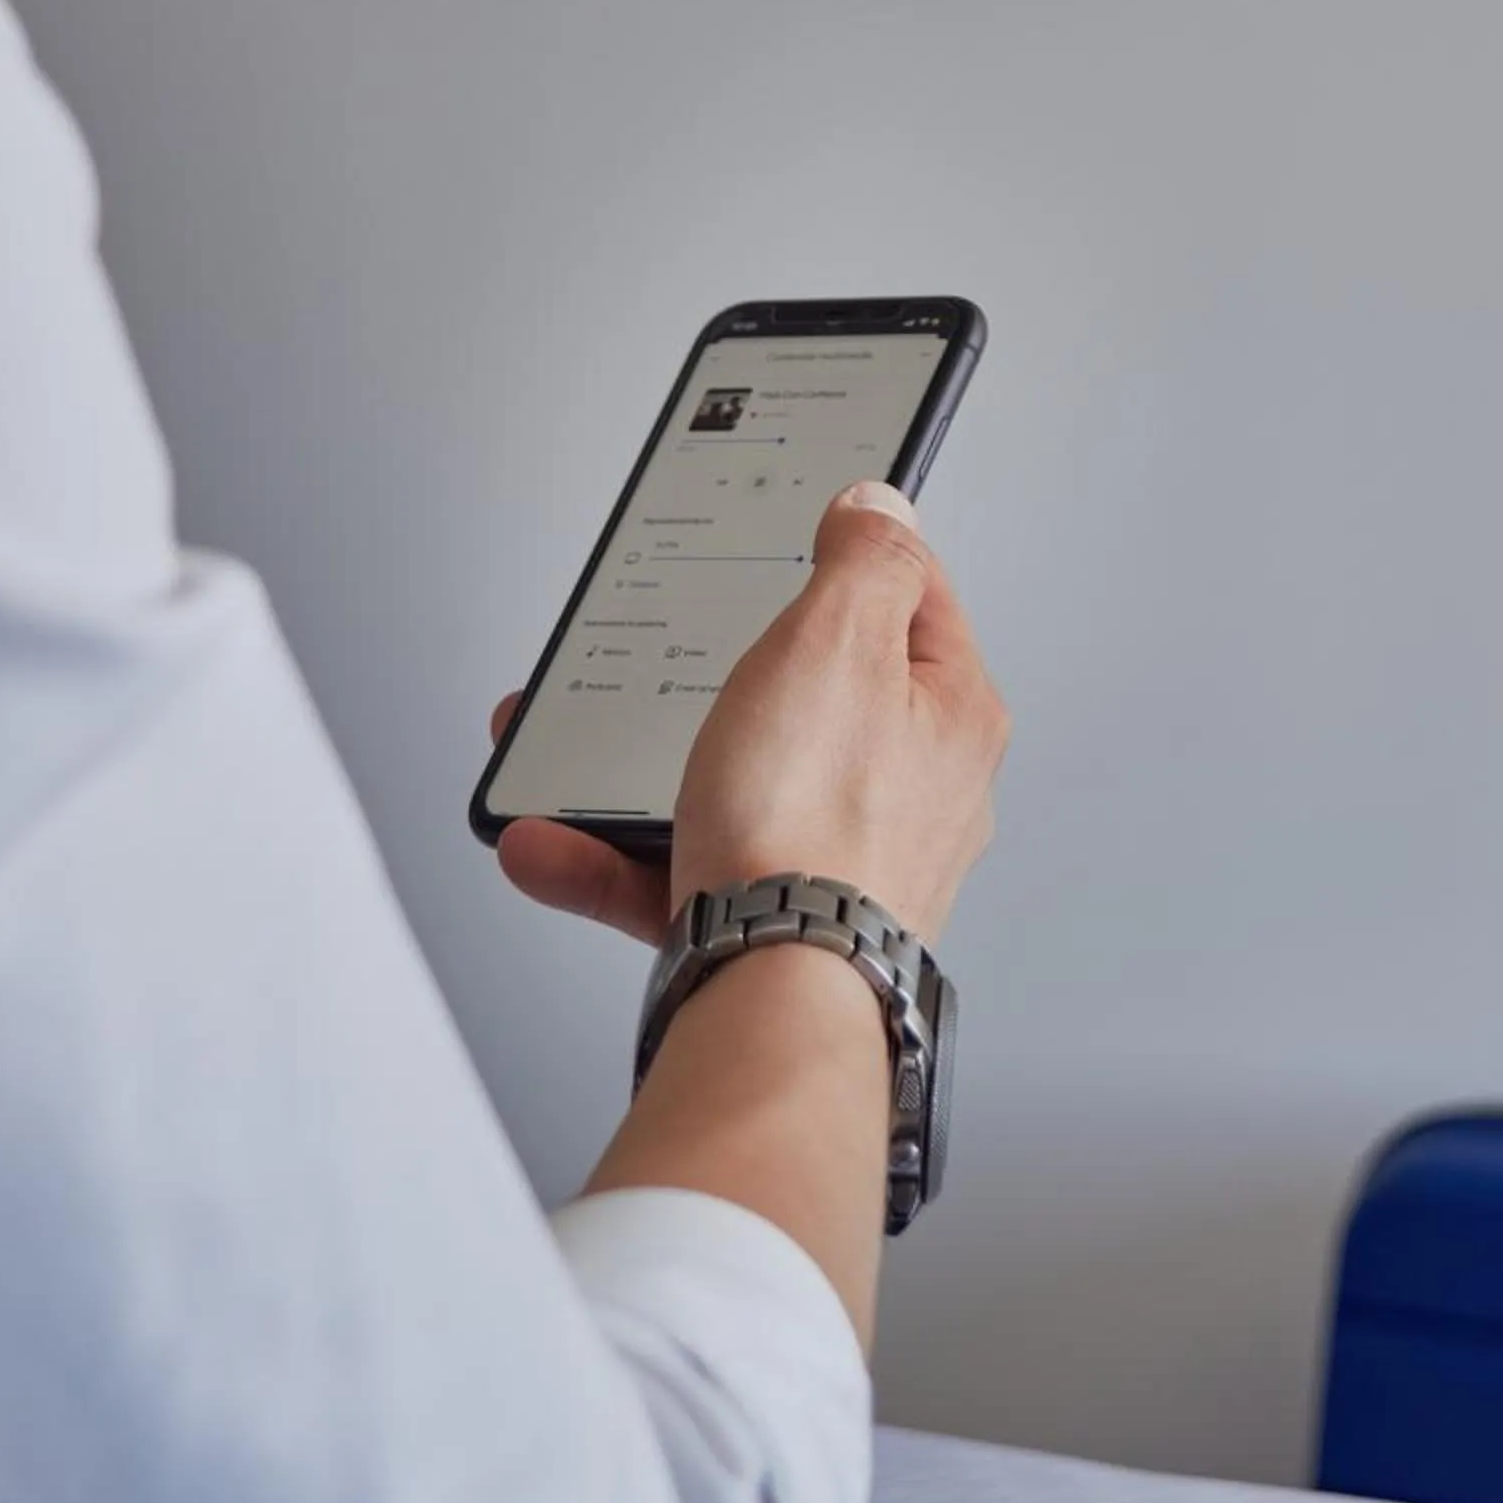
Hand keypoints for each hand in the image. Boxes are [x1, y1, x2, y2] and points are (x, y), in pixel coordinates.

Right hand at [489, 481, 1006, 946]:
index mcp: (950, 714)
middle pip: (810, 698)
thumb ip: (864, 562)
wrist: (772, 991)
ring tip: (564, 762)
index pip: (914, 601)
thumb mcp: (838, 642)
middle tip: (658, 659)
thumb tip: (883, 510)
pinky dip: (612, 857)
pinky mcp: (779, 922)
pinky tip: (552, 844)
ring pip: (730, 788)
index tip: (795, 539)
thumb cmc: (815, 825)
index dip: (851, 559)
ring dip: (636, 772)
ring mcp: (846, 861)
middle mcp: (913, 792)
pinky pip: (681, 872)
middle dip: (710, 675)